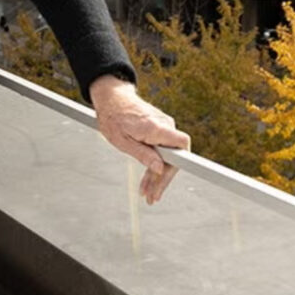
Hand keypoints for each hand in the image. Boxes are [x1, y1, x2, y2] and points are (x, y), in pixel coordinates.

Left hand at [90, 75, 189, 204]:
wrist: (112, 98)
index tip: (174, 178)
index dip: (182, 163)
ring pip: (166, 156)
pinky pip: (161, 150)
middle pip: (173, 156)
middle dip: (163, 179)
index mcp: (156, 128)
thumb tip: (160, 169)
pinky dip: (154, 164)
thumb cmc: (114, 117)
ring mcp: (162, 126)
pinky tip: (147, 180)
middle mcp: (164, 125)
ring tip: (146, 192)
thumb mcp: (124, 142)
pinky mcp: (159, 129)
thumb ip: (144, 155)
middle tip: (152, 196)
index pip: (181, 144)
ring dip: (156, 176)